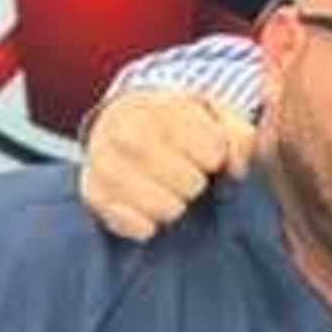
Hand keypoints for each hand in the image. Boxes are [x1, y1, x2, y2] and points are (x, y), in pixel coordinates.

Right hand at [77, 87, 255, 239]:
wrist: (122, 123)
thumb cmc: (180, 125)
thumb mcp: (215, 116)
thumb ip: (239, 136)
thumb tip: (237, 169)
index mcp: (160, 106)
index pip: (212, 152)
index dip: (216, 159)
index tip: (208, 155)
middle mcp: (125, 130)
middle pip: (189, 184)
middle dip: (196, 184)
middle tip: (187, 175)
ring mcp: (103, 162)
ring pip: (164, 208)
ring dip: (174, 206)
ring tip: (168, 191)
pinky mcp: (92, 192)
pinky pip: (132, 225)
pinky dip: (146, 225)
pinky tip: (147, 209)